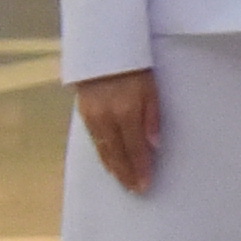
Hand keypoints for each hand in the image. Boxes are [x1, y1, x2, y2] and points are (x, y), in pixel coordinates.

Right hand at [72, 70, 162, 194]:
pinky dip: (102, 154)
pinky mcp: (84, 113)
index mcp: (126, 112)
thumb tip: (155, 146)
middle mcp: (106, 118)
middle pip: (117, 153)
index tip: (145, 185)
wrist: (103, 49)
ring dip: (114, 167)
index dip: (140, 168)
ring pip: (103, 149)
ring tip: (123, 181)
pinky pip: (94, 140)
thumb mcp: (152, 88)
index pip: (134, 148)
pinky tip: (108, 162)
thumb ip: (153, 117)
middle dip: (126, 174)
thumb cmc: (135, 66)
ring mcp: (93, 117)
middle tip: (134, 190)